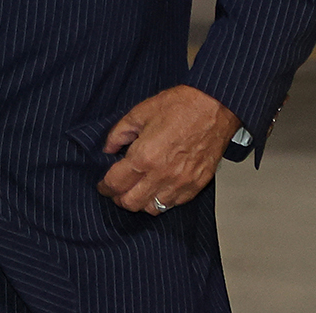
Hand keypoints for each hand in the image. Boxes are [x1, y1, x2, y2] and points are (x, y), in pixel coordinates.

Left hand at [97, 85, 241, 213]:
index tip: (102, 185)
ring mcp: (181, 183)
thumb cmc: (180, 106)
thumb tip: (108, 148)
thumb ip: (118, 134)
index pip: (116, 184)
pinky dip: (162, 200)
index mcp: (144, 157)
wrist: (213, 106)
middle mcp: (162, 175)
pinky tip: (157, 188)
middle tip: (116, 189)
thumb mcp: (139, 113)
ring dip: (140, 202)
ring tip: (136, 190)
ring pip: (153, 208)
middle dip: (118, 198)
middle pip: (131, 203)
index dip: (104, 187)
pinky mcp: (197, 184)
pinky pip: (174, 204)